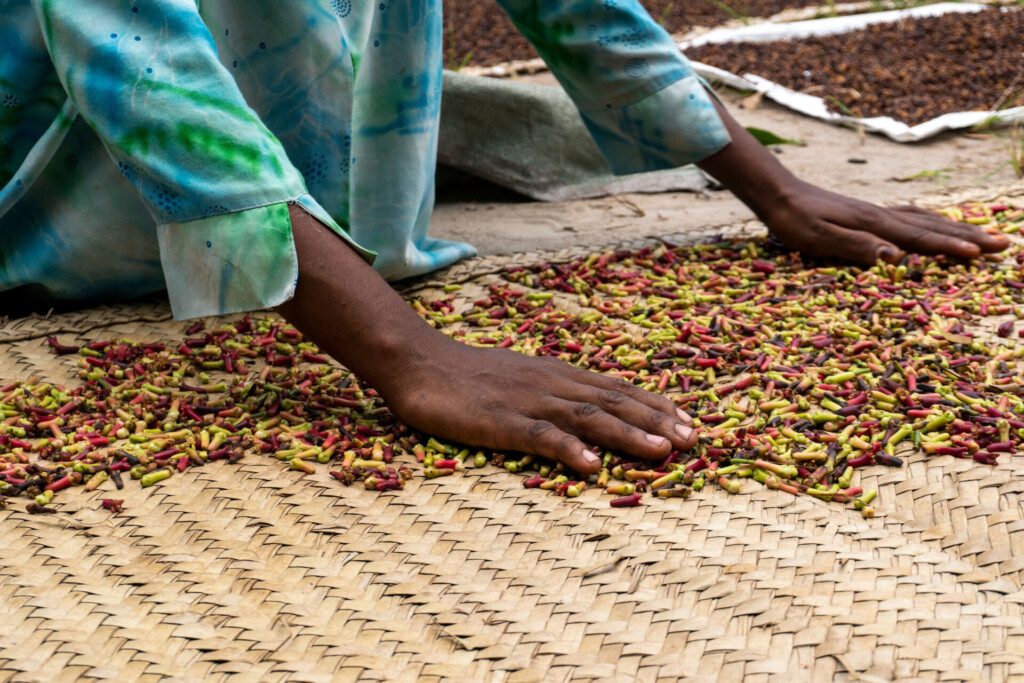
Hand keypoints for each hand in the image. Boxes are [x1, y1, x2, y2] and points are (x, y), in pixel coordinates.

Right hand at [277, 204, 696, 476]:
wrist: (419, 361)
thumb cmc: (467, 374)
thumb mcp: (520, 377)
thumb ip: (552, 393)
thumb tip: (586, 414)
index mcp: (557, 375)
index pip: (616, 389)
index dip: (655, 405)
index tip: (688, 421)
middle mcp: (551, 383)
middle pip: (613, 402)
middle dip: (656, 421)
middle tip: (693, 439)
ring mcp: (527, 401)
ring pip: (587, 417)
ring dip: (628, 433)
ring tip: (662, 451)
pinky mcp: (501, 420)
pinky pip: (539, 436)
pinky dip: (568, 449)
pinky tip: (592, 466)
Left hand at [696, 97, 1009, 263]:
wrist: (776, 193)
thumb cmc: (792, 220)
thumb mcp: (817, 238)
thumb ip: (854, 247)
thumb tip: (894, 255)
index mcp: (872, 223)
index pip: (919, 238)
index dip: (950, 248)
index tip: (980, 256)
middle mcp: (880, 214)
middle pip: (932, 225)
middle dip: (967, 237)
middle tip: (1003, 245)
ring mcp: (875, 211)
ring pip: (925, 218)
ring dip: (955, 228)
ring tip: (983, 235)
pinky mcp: (866, 212)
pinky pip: (910, 216)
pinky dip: (932, 221)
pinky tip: (936, 224)